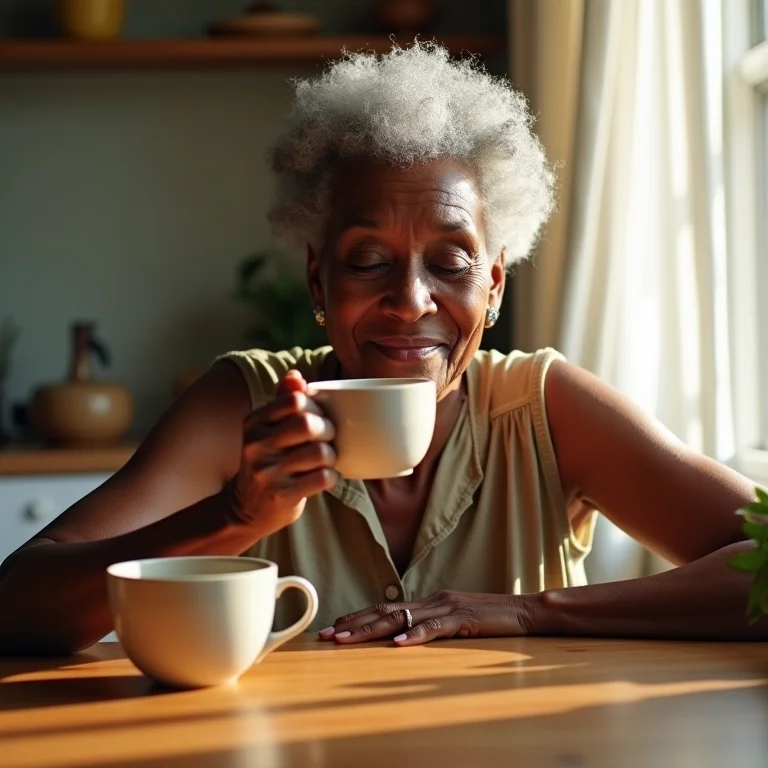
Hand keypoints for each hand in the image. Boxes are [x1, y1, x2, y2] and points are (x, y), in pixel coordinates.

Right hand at [226, 370, 337, 534]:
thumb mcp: (266, 430)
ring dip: (331, 456)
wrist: (244, 510)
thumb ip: (282, 401)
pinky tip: (323, 478)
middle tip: (327, 439)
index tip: (318, 417)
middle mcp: (256, 445)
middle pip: (309, 424)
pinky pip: (323, 478)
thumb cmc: (267, 462)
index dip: (316, 406)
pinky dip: (331, 477)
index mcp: (254, 422)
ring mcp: (268, 472)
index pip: (296, 399)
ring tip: (325, 461)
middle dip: (328, 429)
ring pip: (320, 452)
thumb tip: (295, 375)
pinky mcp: (281, 496)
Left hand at [319, 590, 537, 646]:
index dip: (358, 617)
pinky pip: (435, 628)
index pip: (386, 608)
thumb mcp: (456, 623)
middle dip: (352, 624)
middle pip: (385, 611)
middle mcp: (433, 600)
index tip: (333, 627)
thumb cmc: (492, 620)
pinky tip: (397, 644)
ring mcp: (447, 607)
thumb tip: (405, 638)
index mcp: (430, 601)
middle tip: (325, 635)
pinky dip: (415, 635)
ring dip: (369, 631)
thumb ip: (433, 626)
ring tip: (345, 640)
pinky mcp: (464, 619)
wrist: (526, 610)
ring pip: (400, 618)